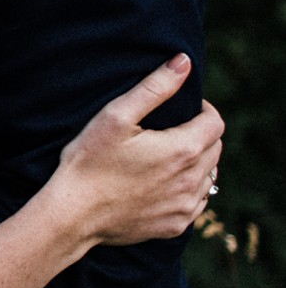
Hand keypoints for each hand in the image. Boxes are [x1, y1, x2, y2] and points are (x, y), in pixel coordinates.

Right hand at [50, 54, 223, 248]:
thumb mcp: (115, 116)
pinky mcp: (175, 225)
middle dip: (199, 135)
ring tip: (165, 158)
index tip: (183, 109)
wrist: (73, 215)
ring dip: (195, 164)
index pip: (215, 123)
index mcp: (182, 149)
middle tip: (169, 132)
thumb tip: (184, 62)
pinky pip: (196, 203)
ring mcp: (185, 206)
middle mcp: (191, 180)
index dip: (203, 110)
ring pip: (208, 177)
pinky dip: (187, 190)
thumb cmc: (88, 162)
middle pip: (214, 149)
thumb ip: (154, 87)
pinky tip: (161, 185)